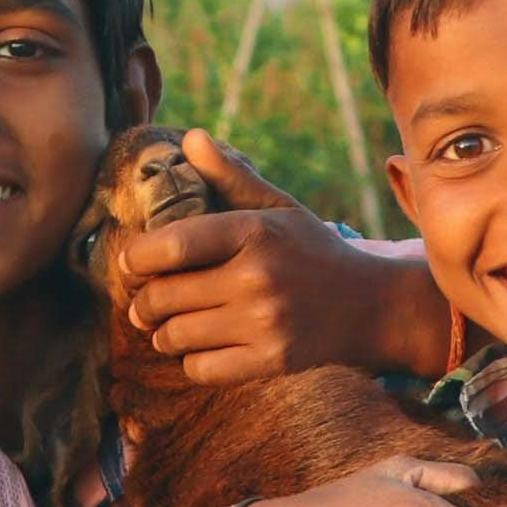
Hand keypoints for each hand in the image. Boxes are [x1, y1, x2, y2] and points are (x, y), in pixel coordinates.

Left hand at [112, 133, 450, 383]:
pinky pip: (201, 368)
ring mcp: (266, 322)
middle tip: (144, 303)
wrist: (375, 306)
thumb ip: (231, 177)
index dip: (137, 258)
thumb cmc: (314, 251)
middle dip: (144, 302)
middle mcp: (257, 277)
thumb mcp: (278, 208)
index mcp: (254, 232)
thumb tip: (191, 137)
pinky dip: (191, 361)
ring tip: (168, 326)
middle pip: (164, 296)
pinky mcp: (272, 361)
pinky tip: (201, 348)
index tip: (132, 263)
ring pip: (176, 336)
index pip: (170, 245)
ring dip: (163, 334)